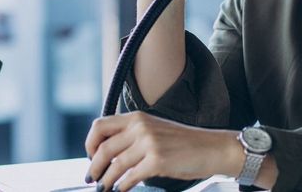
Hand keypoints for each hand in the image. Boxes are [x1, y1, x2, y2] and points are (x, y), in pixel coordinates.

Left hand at [84, 111, 243, 191]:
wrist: (211, 148)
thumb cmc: (183, 143)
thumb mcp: (155, 130)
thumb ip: (132, 136)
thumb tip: (107, 154)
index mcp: (137, 117)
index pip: (100, 126)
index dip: (89, 144)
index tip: (90, 157)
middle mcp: (141, 127)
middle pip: (103, 148)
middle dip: (93, 167)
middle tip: (91, 178)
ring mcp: (149, 143)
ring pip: (115, 165)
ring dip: (105, 180)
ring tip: (104, 188)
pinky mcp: (157, 161)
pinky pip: (130, 177)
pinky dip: (122, 186)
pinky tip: (122, 189)